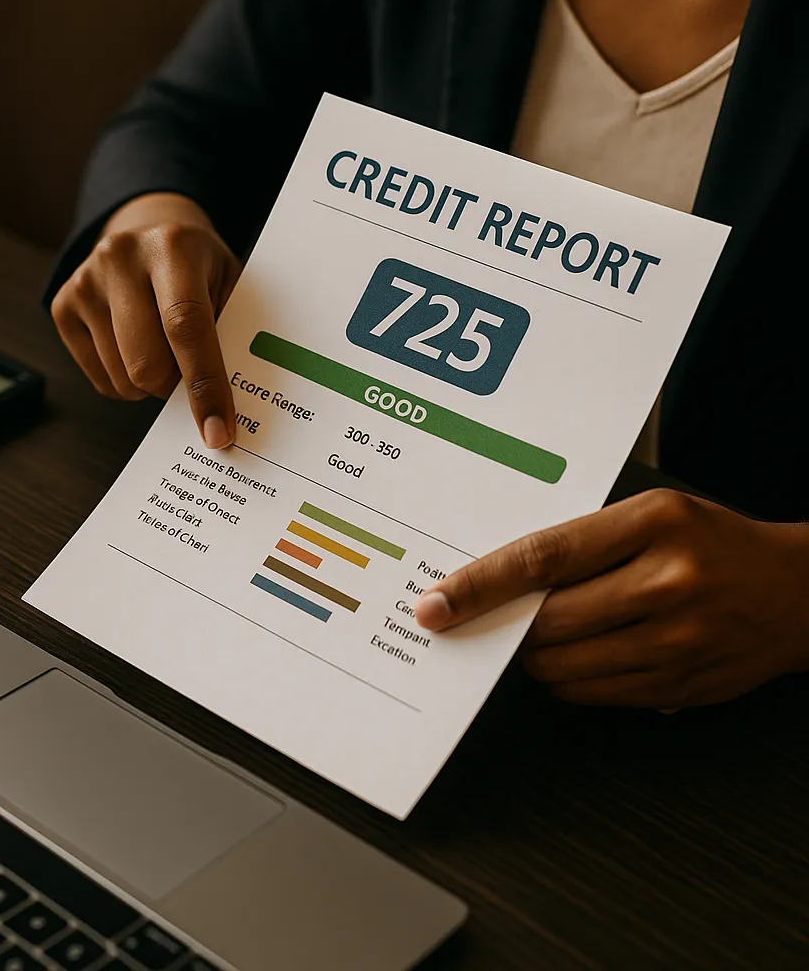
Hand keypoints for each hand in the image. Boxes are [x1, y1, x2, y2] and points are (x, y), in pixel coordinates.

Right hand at [51, 192, 241, 448]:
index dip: (205, 386)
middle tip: (191, 376)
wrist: (150, 228)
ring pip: (123, 379)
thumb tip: (229, 408)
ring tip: (165, 352)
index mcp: (174, 246)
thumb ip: (234, 335)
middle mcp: (121, 257)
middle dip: (176, 388)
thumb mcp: (232, 283)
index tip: (218, 432)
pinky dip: (127, 383)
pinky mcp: (62, 305)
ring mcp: (85, 281)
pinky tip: (136, 348)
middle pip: (146, 364)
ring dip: (152, 387)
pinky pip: (101, 380)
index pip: (186, 327)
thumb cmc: (201, 267)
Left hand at [415, 490, 808, 707]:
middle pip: (545, 621)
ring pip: (562, 667)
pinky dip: (568, 678)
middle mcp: (666, 583)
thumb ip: (580, 541)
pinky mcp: (678, 687)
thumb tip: (499, 581)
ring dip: (533, 655)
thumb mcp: (650, 513)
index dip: (478, 585)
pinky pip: (592, 694)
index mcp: (652, 524)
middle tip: (491, 616)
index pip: (541, 557)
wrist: (796, 593)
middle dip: (506, 625)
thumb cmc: (712, 542)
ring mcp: (675, 642)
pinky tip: (580, 652)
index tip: (435, 604)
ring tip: (541, 631)